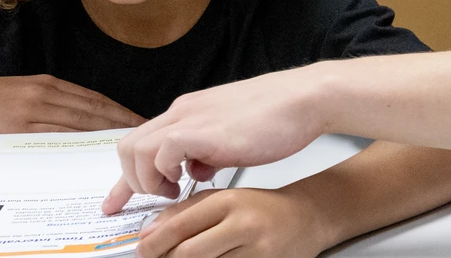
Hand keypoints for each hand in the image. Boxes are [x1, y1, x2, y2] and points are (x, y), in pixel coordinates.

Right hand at [0, 74, 145, 135]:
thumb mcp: (20, 92)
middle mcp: (44, 93)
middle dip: (121, 122)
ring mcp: (31, 110)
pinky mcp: (18, 127)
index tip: (138, 120)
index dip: (118, 110)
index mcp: (47, 84)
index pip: (92, 98)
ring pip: (78, 122)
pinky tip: (91, 150)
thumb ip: (48, 102)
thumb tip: (80, 119)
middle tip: (144, 134)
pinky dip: (76, 142)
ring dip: (104, 133)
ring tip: (126, 144)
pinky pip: (54, 135)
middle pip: (92, 110)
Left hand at [103, 67, 327, 206]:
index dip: (126, 178)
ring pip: (136, 150)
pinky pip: (161, 152)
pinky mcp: (202, 131)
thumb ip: (208, 151)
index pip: (141, 143)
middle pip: (128, 147)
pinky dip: (166, 172)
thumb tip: (197, 169)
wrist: (302, 100)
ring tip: (174, 192)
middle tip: (159, 198)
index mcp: (188, 113)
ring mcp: (189, 120)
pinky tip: (189, 181)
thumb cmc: (277, 117)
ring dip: (148, 180)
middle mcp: (182, 113)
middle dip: (132, 182)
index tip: (116, 203)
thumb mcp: (230, 138)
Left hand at [133, 188, 330, 257]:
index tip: (143, 249)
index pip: (180, 226)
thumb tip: (151, 231)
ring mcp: (256, 251)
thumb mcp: (225, 198)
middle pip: (189, 253)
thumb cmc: (264, 208)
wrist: (307, 218)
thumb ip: (186, 211)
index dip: (154, 242)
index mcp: (229, 202)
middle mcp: (243, 225)